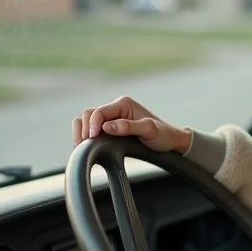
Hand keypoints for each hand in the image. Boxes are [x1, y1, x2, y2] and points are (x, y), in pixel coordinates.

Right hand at [71, 96, 189, 153]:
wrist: (170, 140)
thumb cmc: (162, 134)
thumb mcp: (149, 130)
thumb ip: (128, 127)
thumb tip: (107, 127)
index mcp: (124, 104)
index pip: (98, 112)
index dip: (92, 125)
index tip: (92, 139)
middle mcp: (116, 108)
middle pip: (88, 114)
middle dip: (84, 129)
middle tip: (84, 145)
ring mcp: (112, 117)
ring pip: (86, 120)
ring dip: (81, 131)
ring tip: (82, 146)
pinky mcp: (110, 126)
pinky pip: (91, 128)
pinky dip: (85, 135)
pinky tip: (86, 146)